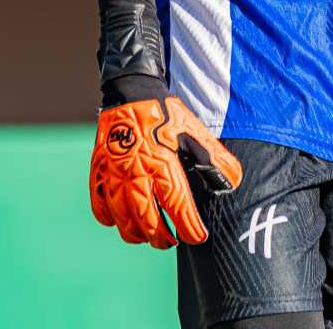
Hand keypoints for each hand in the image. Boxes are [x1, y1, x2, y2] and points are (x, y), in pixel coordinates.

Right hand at [89, 96, 242, 247]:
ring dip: (136, 234)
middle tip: (171, 242)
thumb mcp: (194, 130)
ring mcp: (114, 173)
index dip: (189, 227)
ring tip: (148, 238)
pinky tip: (119, 222)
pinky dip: (109, 218)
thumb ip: (213, 158)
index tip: (198, 238)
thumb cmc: (165, 112)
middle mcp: (136, 172)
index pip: (178, 206)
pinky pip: (100, 204)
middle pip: (148, 220)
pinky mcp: (99, 169)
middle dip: (162, 237)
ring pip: (123, 218)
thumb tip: (233, 181)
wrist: (131, 89)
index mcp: (163, 163)